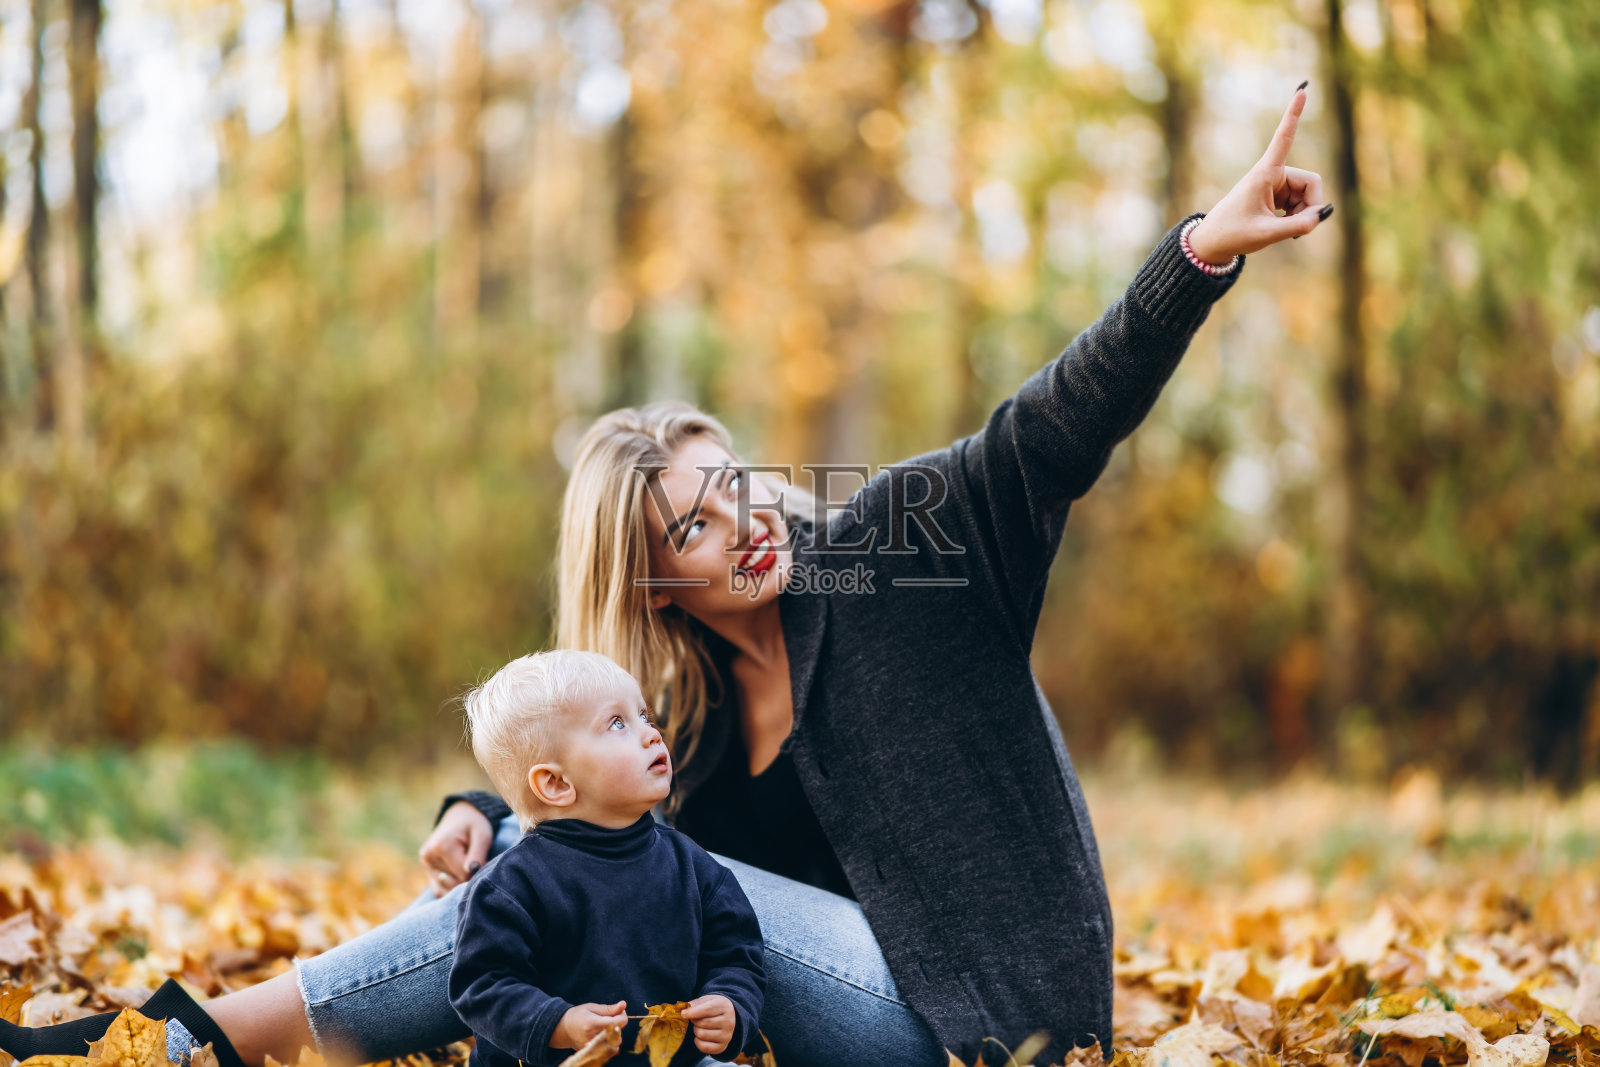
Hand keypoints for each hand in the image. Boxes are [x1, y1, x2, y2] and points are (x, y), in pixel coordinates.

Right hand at [419, 800, 492, 895]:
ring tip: (466, 864)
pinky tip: (459, 875)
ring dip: (460, 882)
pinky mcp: (426, 869)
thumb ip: (478, 854)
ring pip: (447, 888)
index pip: (464, 874)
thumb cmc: (474, 824)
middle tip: (476, 861)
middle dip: (469, 877)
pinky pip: (439, 890)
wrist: (460, 815)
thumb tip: (471, 872)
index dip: (478, 872)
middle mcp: (428, 856)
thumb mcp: (482, 835)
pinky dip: (451, 888)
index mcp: (442, 846)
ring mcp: (425, 863)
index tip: (485, 861)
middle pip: (455, 882)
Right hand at [551, 1001, 627, 1050]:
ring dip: (615, 1034)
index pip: (617, 1022)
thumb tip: (624, 1005)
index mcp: (592, 1023)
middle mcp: (592, 1037)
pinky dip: (611, 1042)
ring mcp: (592, 1047)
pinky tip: (605, 1035)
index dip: (622, 1015)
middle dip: (619, 1024)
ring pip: (615, 1043)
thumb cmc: (578, 1015)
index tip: (619, 1011)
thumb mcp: (592, 1008)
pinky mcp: (592, 1053)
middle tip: (611, 1018)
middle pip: (618, 1033)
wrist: (563, 1030)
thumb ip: (608, 1008)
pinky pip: (609, 1050)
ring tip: (606, 1027)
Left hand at [683, 993, 736, 1055]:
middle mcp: (728, 1022)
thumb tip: (686, 1010)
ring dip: (696, 1030)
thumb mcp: (708, 1000)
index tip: (683, 1014)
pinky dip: (698, 1042)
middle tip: (697, 1019)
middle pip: (703, 1023)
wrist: (728, 1017)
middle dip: (695, 1021)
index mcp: (724, 1007)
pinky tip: (701, 1036)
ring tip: (701, 1027)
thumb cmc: (715, 1007)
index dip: (693, 1012)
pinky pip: (704, 1047)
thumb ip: (696, 1003)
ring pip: (702, 1035)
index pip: (707, 1009)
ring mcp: (726, 1035)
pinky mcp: (722, 1046)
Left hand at [1186, 81, 1332, 263]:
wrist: (1214, 242)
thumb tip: (1320, 216)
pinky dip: (1297, 216)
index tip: (1302, 90)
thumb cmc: (1233, 234)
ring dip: (1303, 214)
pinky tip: (1283, 226)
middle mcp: (1273, 173)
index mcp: (1265, 173)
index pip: (1283, 139)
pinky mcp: (1278, 194)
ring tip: (1283, 229)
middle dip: (1311, 205)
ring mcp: (1277, 184)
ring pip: (1308, 195)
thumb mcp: (1265, 234)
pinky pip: (1301, 203)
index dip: (1293, 116)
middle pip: (1311, 182)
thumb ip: (1296, 227)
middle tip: (1299, 228)